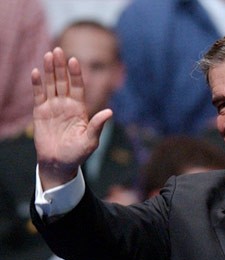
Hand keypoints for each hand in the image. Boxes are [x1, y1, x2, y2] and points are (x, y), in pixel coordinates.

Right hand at [31, 47, 111, 189]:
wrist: (59, 164)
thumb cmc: (77, 154)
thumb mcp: (90, 140)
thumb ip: (97, 125)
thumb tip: (110, 112)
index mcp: (80, 109)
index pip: (78, 87)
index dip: (76, 74)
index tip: (74, 60)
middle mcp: (66, 105)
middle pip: (63, 81)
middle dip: (61, 67)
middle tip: (58, 50)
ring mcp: (53, 107)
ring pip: (51, 85)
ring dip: (48, 71)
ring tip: (48, 55)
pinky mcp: (40, 113)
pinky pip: (38, 96)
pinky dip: (36, 84)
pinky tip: (35, 72)